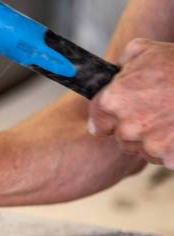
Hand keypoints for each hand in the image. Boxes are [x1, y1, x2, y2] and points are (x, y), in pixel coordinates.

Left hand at [88, 38, 173, 168]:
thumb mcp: (146, 50)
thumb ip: (122, 63)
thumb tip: (114, 72)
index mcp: (113, 101)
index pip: (97, 123)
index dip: (107, 119)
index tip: (115, 117)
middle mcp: (126, 127)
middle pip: (121, 137)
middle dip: (134, 126)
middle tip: (154, 111)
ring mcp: (148, 145)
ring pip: (142, 148)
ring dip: (152, 138)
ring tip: (170, 117)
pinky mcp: (169, 157)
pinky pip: (164, 157)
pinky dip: (171, 147)